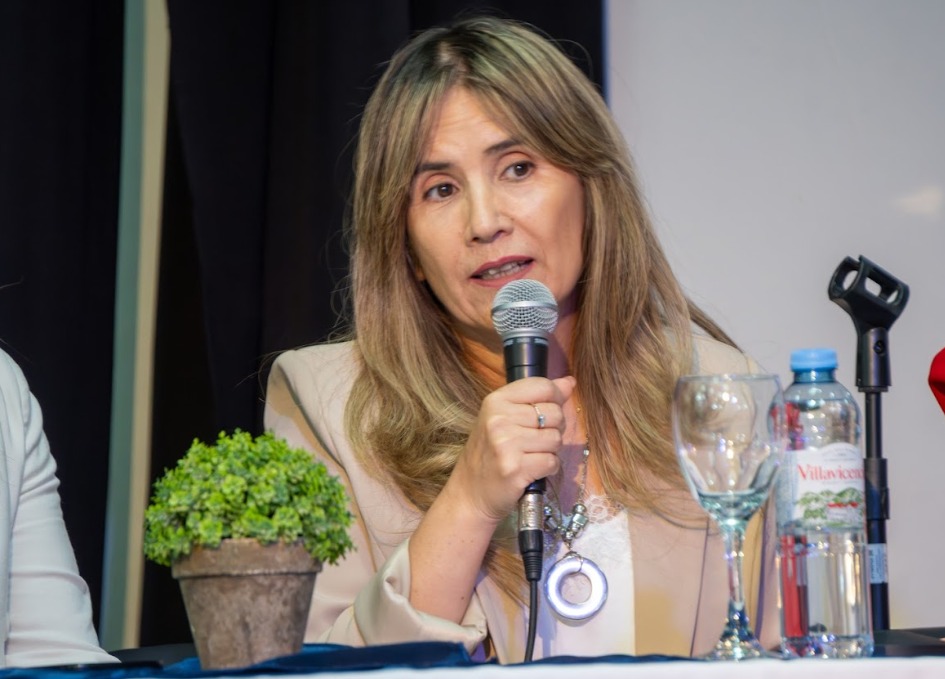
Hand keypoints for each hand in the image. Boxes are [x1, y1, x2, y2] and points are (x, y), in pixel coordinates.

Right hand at [449, 375, 576, 522]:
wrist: (469, 493)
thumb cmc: (489, 453)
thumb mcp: (505, 418)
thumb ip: (537, 398)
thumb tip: (570, 382)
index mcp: (496, 401)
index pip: (543, 386)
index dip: (556, 398)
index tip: (548, 412)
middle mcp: (499, 419)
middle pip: (554, 413)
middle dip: (553, 428)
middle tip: (535, 441)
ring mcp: (506, 444)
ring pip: (556, 439)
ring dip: (550, 450)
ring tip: (531, 455)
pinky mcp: (515, 468)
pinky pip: (552, 462)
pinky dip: (548, 468)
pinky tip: (532, 470)